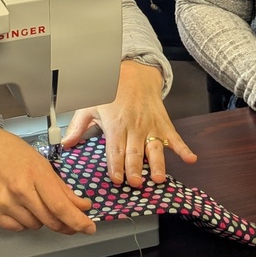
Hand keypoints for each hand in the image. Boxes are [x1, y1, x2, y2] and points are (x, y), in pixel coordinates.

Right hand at [0, 119, 94, 234]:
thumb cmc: (10, 152)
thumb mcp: (41, 163)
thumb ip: (62, 188)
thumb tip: (81, 206)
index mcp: (34, 174)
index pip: (60, 206)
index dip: (78, 221)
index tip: (89, 227)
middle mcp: (18, 190)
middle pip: (50, 220)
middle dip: (64, 223)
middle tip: (68, 219)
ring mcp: (2, 202)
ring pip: (34, 226)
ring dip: (41, 219)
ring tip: (32, 200)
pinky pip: (17, 228)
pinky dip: (23, 221)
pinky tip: (19, 205)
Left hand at [61, 60, 196, 186]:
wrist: (134, 72)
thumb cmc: (110, 91)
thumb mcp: (89, 105)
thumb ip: (77, 127)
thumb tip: (64, 144)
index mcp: (116, 125)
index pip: (115, 149)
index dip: (116, 165)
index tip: (116, 179)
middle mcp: (134, 127)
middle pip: (135, 152)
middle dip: (135, 168)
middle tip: (136, 183)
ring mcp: (151, 126)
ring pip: (155, 148)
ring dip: (158, 164)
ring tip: (158, 178)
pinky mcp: (164, 123)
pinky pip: (175, 137)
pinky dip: (184, 148)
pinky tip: (191, 159)